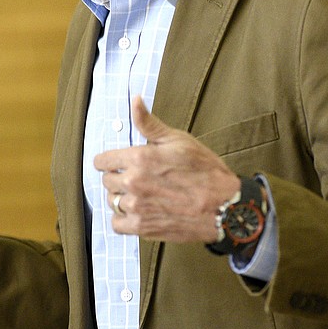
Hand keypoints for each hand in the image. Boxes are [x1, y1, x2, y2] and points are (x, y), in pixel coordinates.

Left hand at [93, 96, 239, 242]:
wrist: (224, 206)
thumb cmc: (204, 170)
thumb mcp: (177, 139)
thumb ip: (149, 123)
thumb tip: (134, 101)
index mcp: (139, 158)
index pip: (102, 161)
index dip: (108, 160)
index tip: (115, 163)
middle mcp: (133, 183)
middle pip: (106, 180)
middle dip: (117, 177)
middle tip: (134, 177)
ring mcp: (137, 207)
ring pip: (111, 201)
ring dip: (121, 197)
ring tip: (138, 194)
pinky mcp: (143, 227)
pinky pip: (117, 224)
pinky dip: (123, 219)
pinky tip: (136, 211)